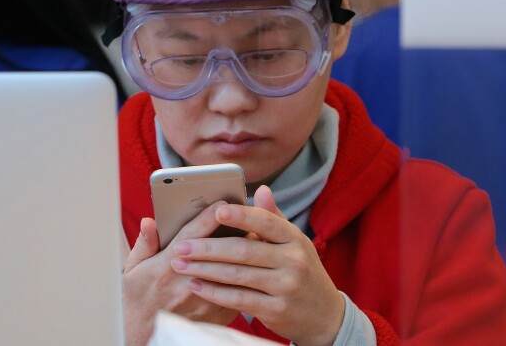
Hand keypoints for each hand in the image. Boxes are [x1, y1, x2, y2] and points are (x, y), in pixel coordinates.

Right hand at [123, 202, 239, 345]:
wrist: (145, 336)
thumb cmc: (138, 299)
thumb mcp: (133, 268)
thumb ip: (144, 243)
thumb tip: (150, 221)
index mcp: (166, 266)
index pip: (193, 236)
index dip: (209, 217)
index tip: (223, 203)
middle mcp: (187, 282)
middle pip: (219, 252)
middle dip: (235, 232)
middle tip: (247, 217)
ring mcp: (205, 300)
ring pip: (233, 271)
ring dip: (245, 254)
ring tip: (255, 237)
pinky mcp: (218, 314)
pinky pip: (238, 292)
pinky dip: (246, 276)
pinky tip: (252, 265)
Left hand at [169, 185, 344, 345]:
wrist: (325, 316)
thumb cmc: (301, 271)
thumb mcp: (295, 242)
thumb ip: (273, 217)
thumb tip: (261, 189)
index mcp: (295, 238)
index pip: (266, 222)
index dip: (241, 216)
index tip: (215, 211)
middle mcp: (293, 261)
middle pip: (243, 250)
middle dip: (207, 247)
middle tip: (180, 245)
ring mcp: (285, 287)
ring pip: (237, 275)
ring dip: (204, 269)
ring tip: (180, 264)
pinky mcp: (276, 310)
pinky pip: (239, 299)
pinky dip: (215, 292)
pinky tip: (196, 285)